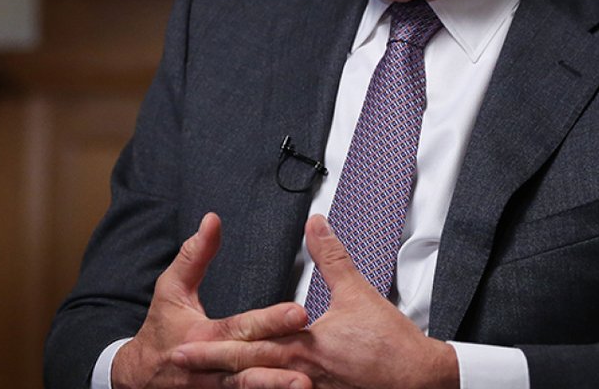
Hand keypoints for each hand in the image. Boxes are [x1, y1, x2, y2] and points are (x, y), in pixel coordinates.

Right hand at [112, 213, 310, 388]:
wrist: (139, 378)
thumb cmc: (161, 329)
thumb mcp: (171, 289)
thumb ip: (195, 255)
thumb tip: (213, 221)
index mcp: (202, 337)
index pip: (239, 327)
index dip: (268, 320)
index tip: (298, 312)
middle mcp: (211, 366)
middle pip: (250, 361)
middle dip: (280, 357)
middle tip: (310, 349)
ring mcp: (216, 388)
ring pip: (249, 388)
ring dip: (276, 386)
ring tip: (306, 384)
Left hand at [173, 215, 458, 388]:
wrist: (421, 381)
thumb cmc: (392, 344)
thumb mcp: (360, 293)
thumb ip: (331, 258)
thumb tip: (315, 225)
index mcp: (306, 345)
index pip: (251, 344)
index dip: (215, 346)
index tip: (183, 344)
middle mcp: (303, 374)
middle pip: (247, 371)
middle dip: (210, 367)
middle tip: (177, 363)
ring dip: (232, 385)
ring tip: (201, 381)